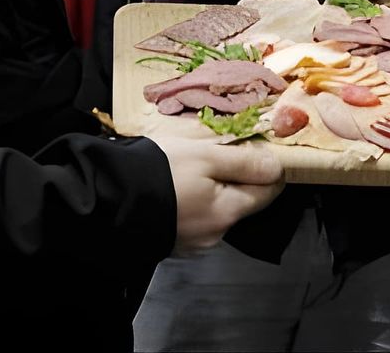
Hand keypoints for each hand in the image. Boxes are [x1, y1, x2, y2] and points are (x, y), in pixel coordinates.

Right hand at [149, 135, 283, 253]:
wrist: (111, 197)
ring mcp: (194, 241)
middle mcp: (216, 234)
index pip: (268, 192)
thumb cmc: (161, 172)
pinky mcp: (174, 241)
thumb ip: (244, 163)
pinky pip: (195, 217)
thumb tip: (278, 168)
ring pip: (217, 209)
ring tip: (190, 166)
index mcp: (228, 212)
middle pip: (241, 201)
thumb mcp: (206, 156)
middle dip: (235, 176)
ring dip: (212, 187)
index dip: (269, 168)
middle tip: (216, 151)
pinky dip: (192, 200)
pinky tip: (175, 185)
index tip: (259, 148)